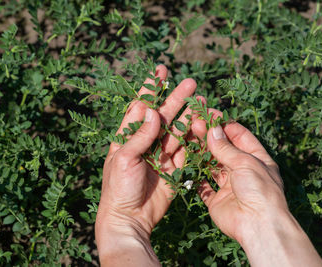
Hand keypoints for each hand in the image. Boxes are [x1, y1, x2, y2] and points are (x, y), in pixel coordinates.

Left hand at [95, 65, 196, 265]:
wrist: (130, 218)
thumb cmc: (118, 188)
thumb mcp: (124, 159)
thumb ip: (140, 136)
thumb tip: (152, 111)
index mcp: (128, 137)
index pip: (141, 106)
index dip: (150, 88)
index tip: (159, 69)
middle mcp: (146, 142)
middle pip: (164, 115)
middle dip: (176, 98)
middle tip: (191, 83)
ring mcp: (161, 155)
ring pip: (178, 131)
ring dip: (189, 116)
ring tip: (202, 101)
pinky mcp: (174, 168)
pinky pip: (186, 150)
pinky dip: (194, 138)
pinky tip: (203, 125)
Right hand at [192, 108, 321, 266]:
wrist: (257, 224)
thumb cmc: (259, 190)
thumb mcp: (245, 162)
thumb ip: (226, 147)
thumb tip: (212, 130)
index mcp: (257, 159)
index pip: (240, 136)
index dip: (225, 124)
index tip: (209, 114)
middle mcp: (243, 171)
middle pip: (224, 149)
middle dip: (210, 136)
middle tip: (195, 123)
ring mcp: (229, 186)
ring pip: (212, 165)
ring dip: (201, 152)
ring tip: (188, 138)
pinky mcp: (216, 200)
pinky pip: (203, 186)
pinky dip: (195, 176)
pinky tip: (186, 162)